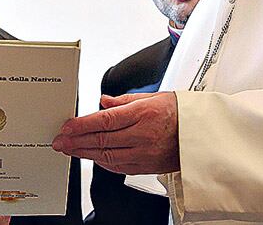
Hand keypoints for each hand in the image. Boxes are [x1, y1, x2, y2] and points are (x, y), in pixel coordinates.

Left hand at [51, 92, 179, 174]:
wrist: (202, 133)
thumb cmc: (179, 112)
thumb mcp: (153, 96)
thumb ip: (123, 100)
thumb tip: (103, 101)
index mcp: (142, 114)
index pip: (104, 121)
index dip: (81, 125)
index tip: (66, 126)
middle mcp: (142, 136)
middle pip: (101, 140)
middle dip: (76, 141)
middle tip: (60, 141)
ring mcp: (144, 154)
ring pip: (107, 156)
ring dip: (84, 153)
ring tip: (70, 149)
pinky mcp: (147, 167)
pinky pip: (118, 167)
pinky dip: (102, 162)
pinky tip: (92, 157)